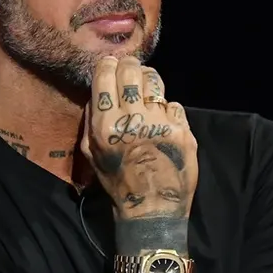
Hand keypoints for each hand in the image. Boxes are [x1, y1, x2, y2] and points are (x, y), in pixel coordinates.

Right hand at [82, 56, 198, 219]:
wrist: (151, 207)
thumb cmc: (118, 181)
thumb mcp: (92, 154)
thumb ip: (90, 122)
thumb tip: (96, 93)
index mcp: (105, 125)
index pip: (105, 76)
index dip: (109, 65)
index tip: (111, 65)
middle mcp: (131, 119)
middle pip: (131, 71)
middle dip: (130, 66)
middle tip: (131, 69)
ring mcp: (159, 123)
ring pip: (155, 82)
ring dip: (150, 80)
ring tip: (148, 88)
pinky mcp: (182, 130)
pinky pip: (173, 104)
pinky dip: (168, 109)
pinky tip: (163, 120)